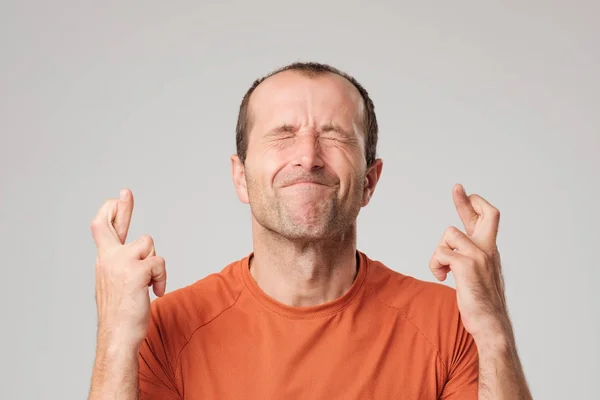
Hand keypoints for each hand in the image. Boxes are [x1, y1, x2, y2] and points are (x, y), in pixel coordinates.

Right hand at [90, 188, 166, 347]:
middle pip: (109, 224)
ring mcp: (119, 263)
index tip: (117, 198)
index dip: (111, 213)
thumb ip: (125, 266)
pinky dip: (161, 277)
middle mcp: (107, 258)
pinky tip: (156, 291)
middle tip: (125, 192)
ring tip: (150, 284)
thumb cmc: (122, 314)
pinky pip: (159, 262)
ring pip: (148, 243)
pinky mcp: (135, 271)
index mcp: (104, 261)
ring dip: (156, 263)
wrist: (118, 335)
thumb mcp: (119, 284)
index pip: (103, 230)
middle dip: (121, 208)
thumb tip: (140, 254)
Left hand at [429, 184, 508, 340]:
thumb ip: (470, 259)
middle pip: (484, 215)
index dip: (475, 204)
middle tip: (456, 187)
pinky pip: (440, 253)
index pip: (488, 219)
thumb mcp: (478, 275)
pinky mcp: (467, 265)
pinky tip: (442, 278)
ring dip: (439, 253)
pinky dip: (436, 265)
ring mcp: (479, 256)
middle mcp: (487, 250)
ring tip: (443, 271)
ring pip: (449, 234)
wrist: (490, 324)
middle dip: (465, 200)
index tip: (465, 193)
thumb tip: (454, 252)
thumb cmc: (482, 303)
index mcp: (490, 251)